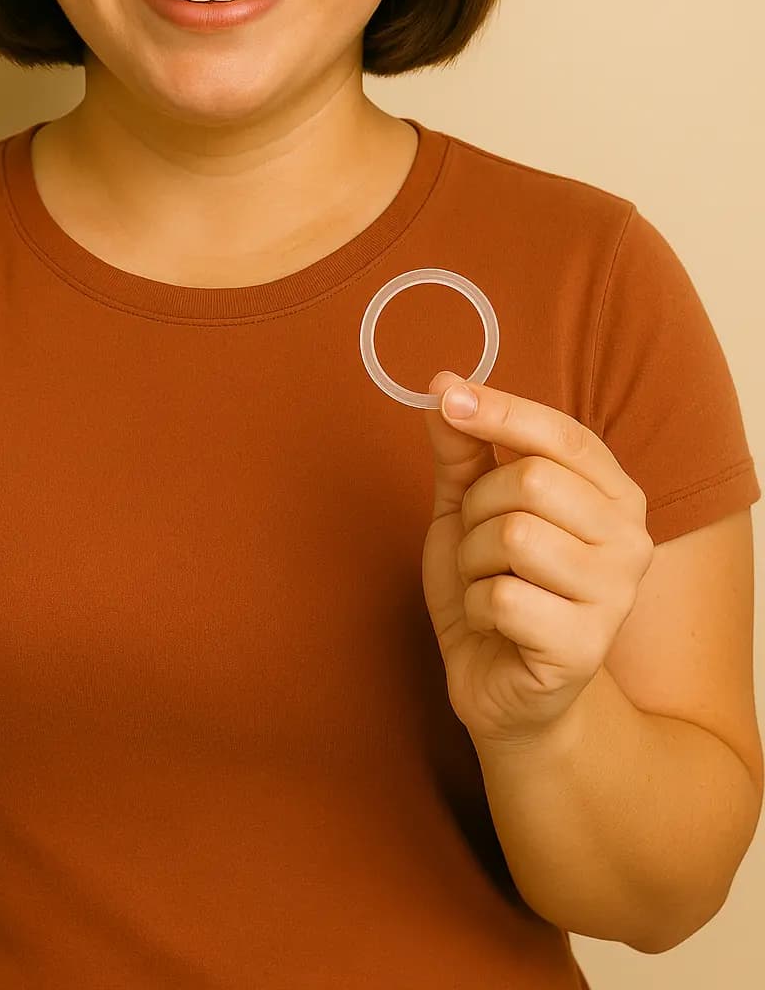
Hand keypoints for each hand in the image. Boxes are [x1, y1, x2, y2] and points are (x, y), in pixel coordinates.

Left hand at [420, 371, 654, 748]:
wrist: (502, 687)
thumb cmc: (494, 587)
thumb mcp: (468, 509)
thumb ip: (463, 450)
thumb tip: (444, 386)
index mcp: (611, 494)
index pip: (561, 434)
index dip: (501, 410)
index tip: (447, 395)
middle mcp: (629, 538)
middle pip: (529, 481)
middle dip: (476, 510)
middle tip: (478, 546)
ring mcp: (614, 595)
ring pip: (512, 536)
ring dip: (473, 561)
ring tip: (487, 584)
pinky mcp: (585, 646)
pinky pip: (502, 597)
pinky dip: (476, 608)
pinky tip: (495, 625)